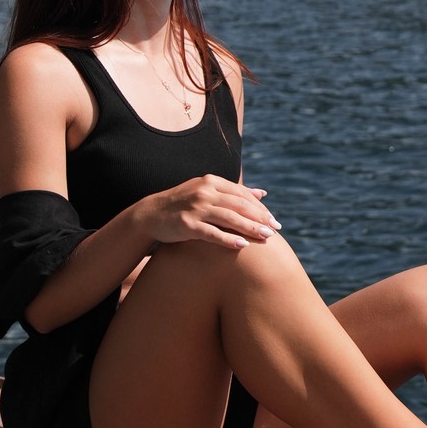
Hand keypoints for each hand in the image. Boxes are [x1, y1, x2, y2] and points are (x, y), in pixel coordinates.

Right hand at [140, 176, 281, 249]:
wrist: (150, 214)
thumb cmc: (184, 204)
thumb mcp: (207, 192)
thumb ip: (234, 192)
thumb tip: (262, 193)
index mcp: (211, 181)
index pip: (242, 194)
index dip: (260, 208)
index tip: (274, 220)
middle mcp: (205, 191)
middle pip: (239, 205)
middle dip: (260, 218)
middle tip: (275, 230)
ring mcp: (195, 207)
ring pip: (229, 218)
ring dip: (250, 228)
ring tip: (266, 237)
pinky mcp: (187, 224)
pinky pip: (212, 233)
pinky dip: (229, 239)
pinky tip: (243, 245)